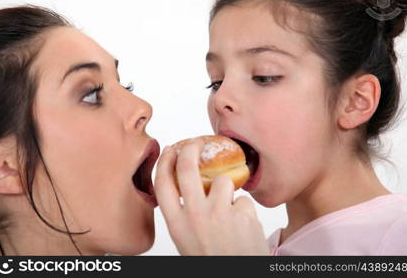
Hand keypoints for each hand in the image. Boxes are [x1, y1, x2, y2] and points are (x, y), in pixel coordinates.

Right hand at [154, 138, 268, 254]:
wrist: (237, 277)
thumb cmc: (212, 260)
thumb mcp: (188, 239)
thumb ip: (185, 214)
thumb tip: (190, 188)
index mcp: (177, 224)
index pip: (162, 183)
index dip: (165, 162)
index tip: (171, 150)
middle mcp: (194, 215)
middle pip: (187, 168)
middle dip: (191, 148)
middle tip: (195, 142)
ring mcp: (219, 213)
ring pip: (224, 182)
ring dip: (228, 192)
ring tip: (230, 213)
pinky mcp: (242, 214)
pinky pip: (243, 200)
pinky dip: (244, 210)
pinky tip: (243, 227)